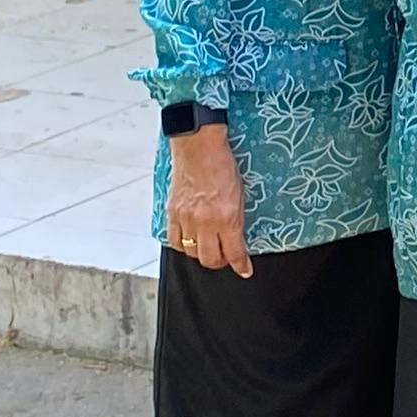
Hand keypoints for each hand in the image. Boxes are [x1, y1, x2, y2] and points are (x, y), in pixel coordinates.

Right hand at [165, 122, 250, 277]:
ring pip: (191, 253)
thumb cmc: (222, 165)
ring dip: (201, 254)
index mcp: (227, 217)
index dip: (240, 266)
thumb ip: (237, 220)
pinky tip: (190, 241)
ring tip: (208, 248)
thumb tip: (237, 239)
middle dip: (220, 262)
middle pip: (210, 259)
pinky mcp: (172, 213)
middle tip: (225, 257)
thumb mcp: (240, 194)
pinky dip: (182, 245)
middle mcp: (205, 222)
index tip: (244, 270)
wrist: (199, 146)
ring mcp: (186, 219)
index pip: (234, 253)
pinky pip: (174, 241)